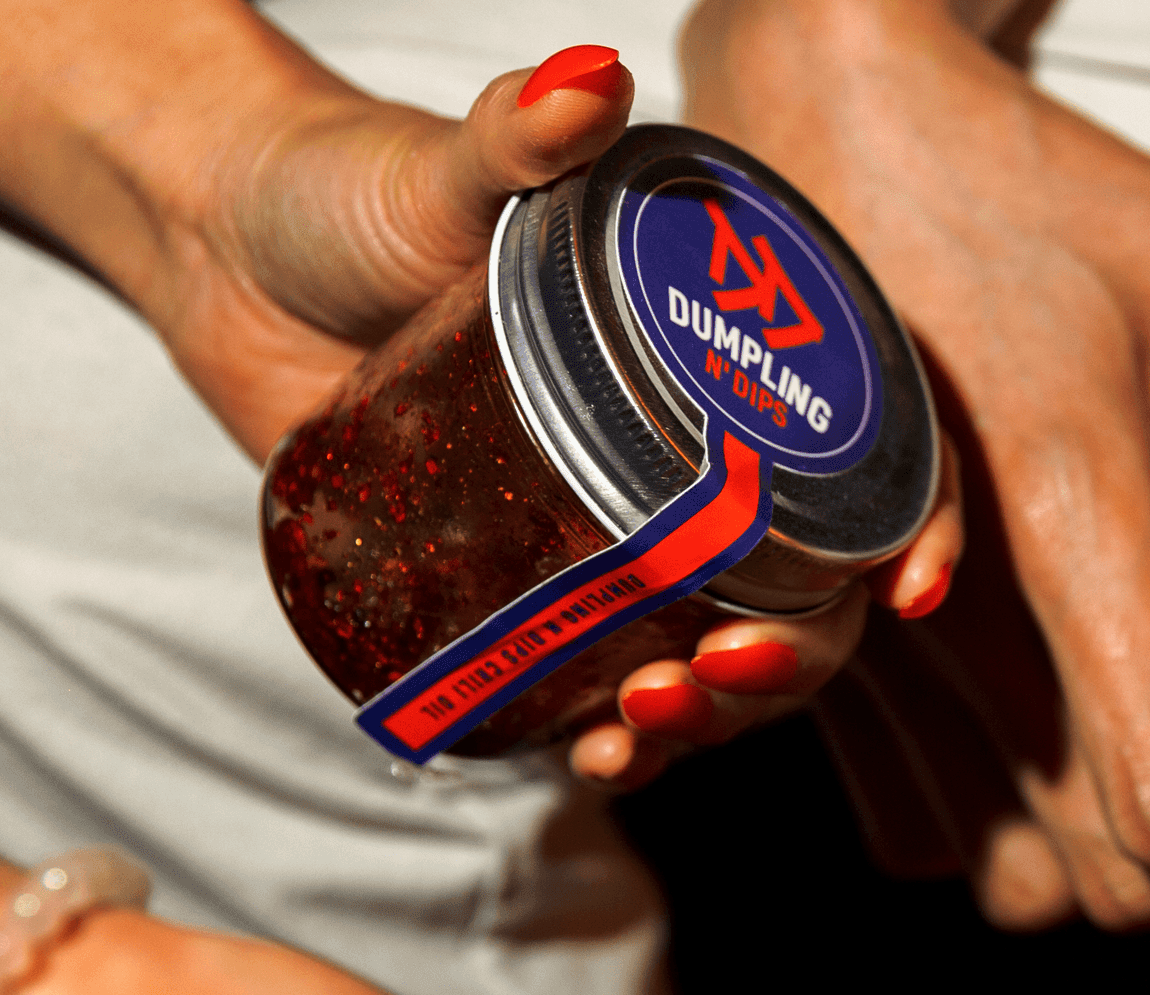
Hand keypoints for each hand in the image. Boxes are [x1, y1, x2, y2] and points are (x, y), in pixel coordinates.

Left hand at [0, 5, 954, 782]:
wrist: (230, 253)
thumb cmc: (355, 192)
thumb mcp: (451, 171)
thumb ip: (523, 135)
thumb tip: (587, 81)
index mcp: (724, 357)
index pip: (871, 449)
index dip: (916, 525)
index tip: (907, 590)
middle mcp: (699, 457)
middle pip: (810, 588)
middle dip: (797, 655)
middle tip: (723, 668)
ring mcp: (624, 536)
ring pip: (724, 657)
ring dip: (715, 716)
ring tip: (643, 719)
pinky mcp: (540, 593)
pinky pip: (613, 691)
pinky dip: (624, 742)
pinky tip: (601, 755)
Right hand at [681, 0, 1149, 957]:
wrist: (819, 128)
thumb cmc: (1017, 185)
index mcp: (1072, 520)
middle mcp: (954, 611)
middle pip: (1104, 869)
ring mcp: (871, 641)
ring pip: (1008, 876)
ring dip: (1116, 874)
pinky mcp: (812, 644)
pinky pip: (913, 833)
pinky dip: (1003, 839)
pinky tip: (1066, 764)